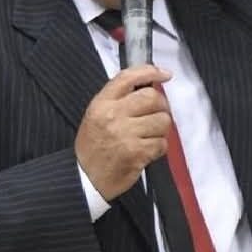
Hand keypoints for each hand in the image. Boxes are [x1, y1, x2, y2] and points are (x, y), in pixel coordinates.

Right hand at [74, 65, 171, 200]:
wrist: (86, 179)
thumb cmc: (94, 146)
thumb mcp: (97, 115)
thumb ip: (119, 99)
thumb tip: (149, 85)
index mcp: (102, 103)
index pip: (128, 78)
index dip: (150, 72)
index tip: (165, 75)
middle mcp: (113, 115)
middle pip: (152, 97)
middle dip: (161, 106)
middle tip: (157, 114)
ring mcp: (125, 134)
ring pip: (162, 120)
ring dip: (160, 130)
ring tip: (148, 136)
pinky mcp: (136, 152)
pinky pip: (161, 143)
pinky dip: (158, 147)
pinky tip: (147, 151)